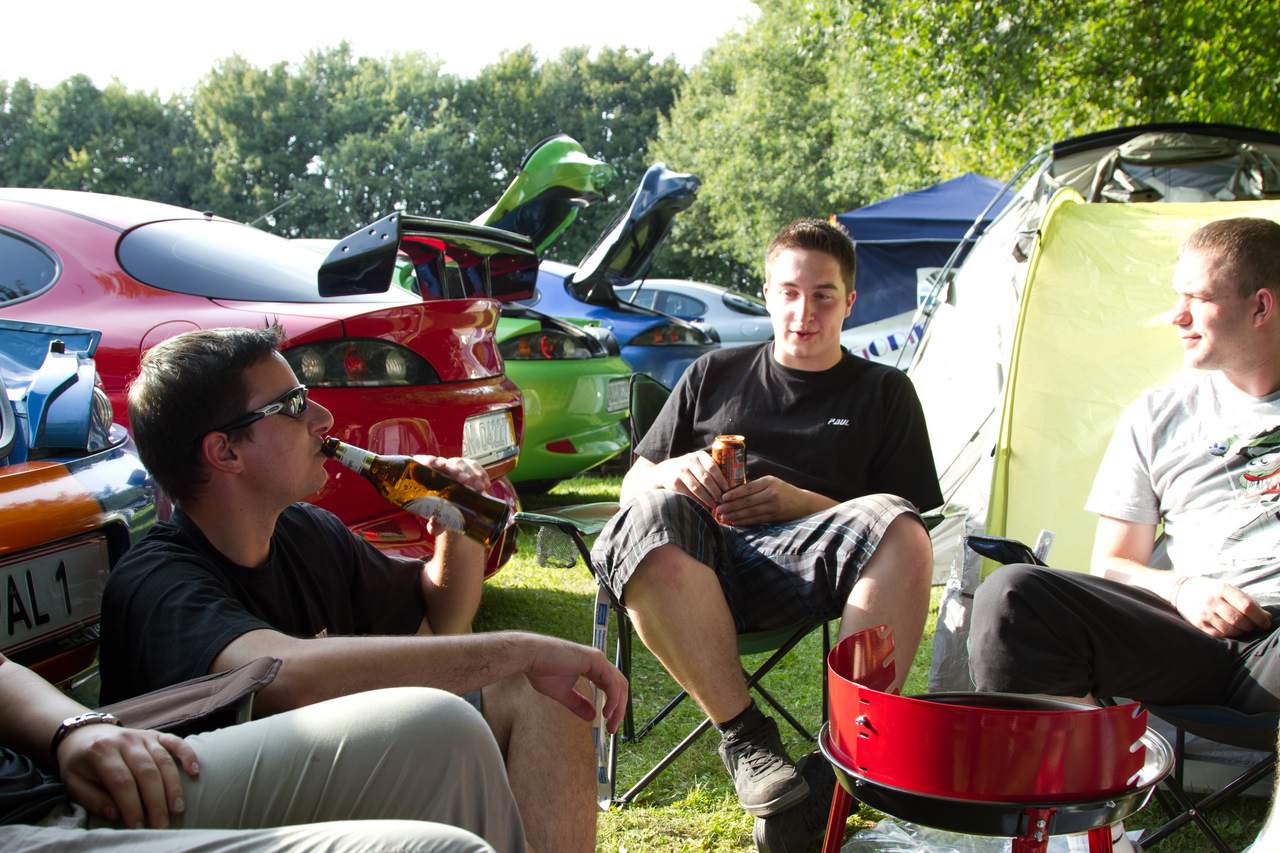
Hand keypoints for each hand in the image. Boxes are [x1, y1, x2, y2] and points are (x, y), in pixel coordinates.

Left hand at [56, 723, 198, 828]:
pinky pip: (175, 742)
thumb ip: (93, 799)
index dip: (132, 805)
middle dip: (156, 801)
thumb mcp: (74, 783)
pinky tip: (194, 771)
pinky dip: (187, 754)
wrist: (83, 733)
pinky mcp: (155, 734)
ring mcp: (142, 736)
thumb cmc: (79, 763)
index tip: (138, 826)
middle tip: (162, 824)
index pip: (121, 781)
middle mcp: (125, 741)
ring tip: (177, 809)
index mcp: (101, 752)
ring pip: (163, 760)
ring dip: (173, 786)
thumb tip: (116, 815)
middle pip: (146, 772)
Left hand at [412, 455, 492, 536]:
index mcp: (429, 476)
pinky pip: (476, 467)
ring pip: (463, 464)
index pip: (425, 462)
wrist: (460, 510)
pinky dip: (481, 475)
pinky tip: (484, 485)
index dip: (429, 461)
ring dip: (472, 474)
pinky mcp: (471, 467)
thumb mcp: (440, 520)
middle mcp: (442, 468)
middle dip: (456, 470)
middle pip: (448, 463)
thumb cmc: (444, 512)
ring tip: (478, 487)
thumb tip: (434, 527)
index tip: (437, 466)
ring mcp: (457, 466)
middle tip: (464, 481)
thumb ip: (436, 524)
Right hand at [521, 634, 628, 733]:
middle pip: (620, 686)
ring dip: (618, 707)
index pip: (612, 687)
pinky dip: (613, 699)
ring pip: (619, 685)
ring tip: (611, 723)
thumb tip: (592, 716)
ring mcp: (598, 659)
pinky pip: (612, 682)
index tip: (609, 723)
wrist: (530, 657)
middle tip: (613, 728)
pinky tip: (607, 712)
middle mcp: (598, 661)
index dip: (614, 706)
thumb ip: (579, 704)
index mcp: (592, 667)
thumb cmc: (542, 670)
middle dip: (620, 709)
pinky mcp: (595, 660)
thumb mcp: (564, 693)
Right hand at [650, 451, 729, 509]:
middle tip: (723, 500)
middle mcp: (690, 461)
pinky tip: (704, 507)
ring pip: (698, 488)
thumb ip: (711, 469)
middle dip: (716, 491)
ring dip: (708, 499)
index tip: (729, 489)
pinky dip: (698, 502)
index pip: (713, 467)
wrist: (663, 472)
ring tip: (715, 505)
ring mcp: (681, 471)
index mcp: (699, 455)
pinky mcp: (675, 482)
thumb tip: (731, 485)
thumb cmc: (688, 469)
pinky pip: (689, 494)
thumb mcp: (698, 463)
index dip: (722, 479)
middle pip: (706, 478)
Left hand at [715, 475, 814, 525]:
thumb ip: (755, 486)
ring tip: (723, 517)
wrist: (803, 503)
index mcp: (769, 481)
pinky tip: (735, 522)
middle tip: (718, 509)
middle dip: (730, 506)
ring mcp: (774, 506)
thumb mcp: (771, 482)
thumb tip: (732, 491)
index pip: (747, 488)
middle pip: (747, 501)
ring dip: (735, 515)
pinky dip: (744, 521)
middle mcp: (771, 493)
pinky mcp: (775, 516)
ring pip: (750, 512)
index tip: (722, 497)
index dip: (733, 494)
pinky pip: (756, 520)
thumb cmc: (783, 491)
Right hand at [1173, 576, 1271, 637]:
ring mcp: (1205, 613)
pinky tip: (1230, 629)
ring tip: (1242, 627)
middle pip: (1239, 620)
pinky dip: (1229, 634)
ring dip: (1241, 631)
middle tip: (1253, 626)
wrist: (1181, 590)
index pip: (1246, 606)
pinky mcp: (1199, 623)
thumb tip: (1267, 618)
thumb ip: (1246, 601)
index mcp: (1223, 589)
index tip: (1266, 623)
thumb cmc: (1211, 590)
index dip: (1260, 617)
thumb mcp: (1227, 588)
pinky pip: (1219, 634)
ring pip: (1230, 629)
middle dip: (1251, 626)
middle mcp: (1213, 601)